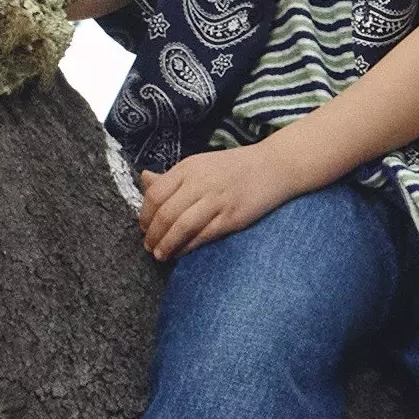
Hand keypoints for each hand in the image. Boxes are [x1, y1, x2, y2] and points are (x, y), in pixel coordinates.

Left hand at [139, 142, 295, 261]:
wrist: (274, 166)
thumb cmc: (235, 167)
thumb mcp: (200, 164)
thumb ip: (173, 176)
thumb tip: (144, 179)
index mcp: (189, 167)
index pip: (155, 194)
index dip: (145, 215)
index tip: (144, 227)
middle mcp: (200, 182)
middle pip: (166, 213)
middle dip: (153, 234)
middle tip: (148, 245)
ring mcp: (217, 200)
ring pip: (181, 227)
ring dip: (166, 245)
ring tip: (160, 254)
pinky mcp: (232, 217)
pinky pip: (202, 236)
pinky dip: (187, 247)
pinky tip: (180, 252)